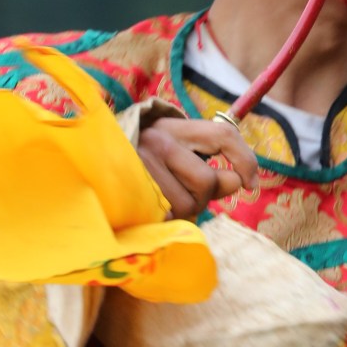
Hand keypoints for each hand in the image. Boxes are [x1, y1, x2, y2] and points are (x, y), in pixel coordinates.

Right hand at [138, 115, 259, 218]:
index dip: (245, 160)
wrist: (94, 159)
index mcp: (176, 126)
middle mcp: (158, 140)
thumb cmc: (148, 158)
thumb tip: (239, 183)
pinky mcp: (131, 190)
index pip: (223, 136)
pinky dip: (167, 219)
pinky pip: (166, 217)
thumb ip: (211, 165)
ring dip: (185, 210)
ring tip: (167, 198)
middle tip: (192, 194)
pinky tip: (156, 207)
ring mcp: (142, 166)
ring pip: (188, 205)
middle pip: (207, 181)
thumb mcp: (179, 151)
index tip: (251, 183)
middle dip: (207, 197)